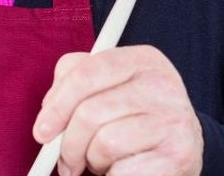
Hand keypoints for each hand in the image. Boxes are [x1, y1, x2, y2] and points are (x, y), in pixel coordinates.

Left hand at [32, 45, 202, 175]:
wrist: (182, 147)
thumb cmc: (132, 116)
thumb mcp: (107, 87)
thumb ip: (73, 84)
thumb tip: (47, 114)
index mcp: (142, 59)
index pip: (87, 72)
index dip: (57, 105)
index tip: (41, 132)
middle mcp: (162, 84)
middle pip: (90, 112)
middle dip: (68, 144)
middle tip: (65, 161)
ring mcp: (173, 119)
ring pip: (104, 143)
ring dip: (92, 160)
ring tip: (100, 161)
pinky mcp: (178, 155)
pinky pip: (122, 170)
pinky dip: (111, 175)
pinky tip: (118, 170)